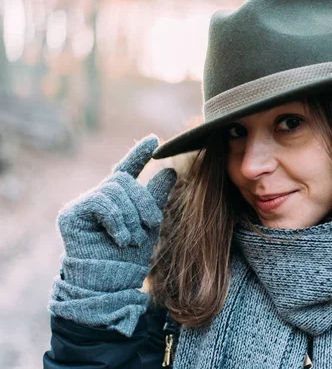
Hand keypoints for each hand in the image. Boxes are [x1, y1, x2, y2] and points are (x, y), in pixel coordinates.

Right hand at [57, 135, 176, 266]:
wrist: (111, 283)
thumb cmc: (129, 258)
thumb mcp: (149, 224)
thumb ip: (155, 198)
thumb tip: (169, 171)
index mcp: (117, 199)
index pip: (127, 170)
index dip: (139, 154)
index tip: (155, 140)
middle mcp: (98, 197)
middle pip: (124, 179)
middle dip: (143, 201)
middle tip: (153, 224)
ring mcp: (82, 205)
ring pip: (114, 189)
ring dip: (131, 215)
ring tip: (133, 239)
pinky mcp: (70, 215)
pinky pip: (101, 202)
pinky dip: (117, 220)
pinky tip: (121, 238)